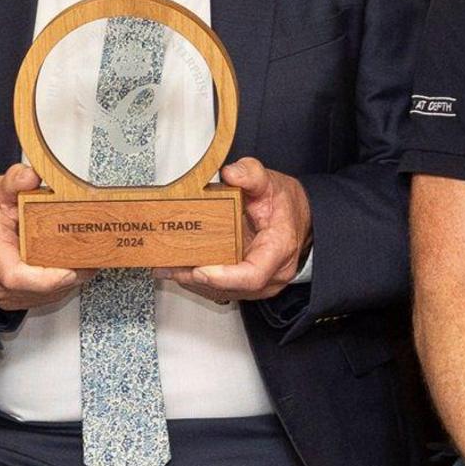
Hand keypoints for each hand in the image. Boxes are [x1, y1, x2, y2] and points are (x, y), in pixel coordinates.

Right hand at [0, 165, 83, 313]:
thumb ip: (15, 181)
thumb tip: (31, 176)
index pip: (16, 276)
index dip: (47, 278)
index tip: (70, 269)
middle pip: (42, 288)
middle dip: (72, 271)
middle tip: (92, 251)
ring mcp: (9, 294)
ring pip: (50, 295)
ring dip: (72, 277)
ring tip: (86, 254)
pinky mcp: (19, 300)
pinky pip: (49, 297)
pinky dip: (65, 281)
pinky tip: (72, 263)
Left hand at [164, 159, 312, 303]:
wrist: (299, 217)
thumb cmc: (285, 205)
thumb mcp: (270, 182)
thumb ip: (251, 174)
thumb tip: (230, 173)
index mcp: (279, 248)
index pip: (252, 274)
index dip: (223, 277)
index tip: (199, 270)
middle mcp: (272, 274)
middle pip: (232, 287)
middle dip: (197, 279)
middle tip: (167, 266)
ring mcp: (262, 284)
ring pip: (224, 292)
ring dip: (193, 283)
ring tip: (165, 268)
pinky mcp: (249, 286)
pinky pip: (223, 290)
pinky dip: (199, 283)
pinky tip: (178, 271)